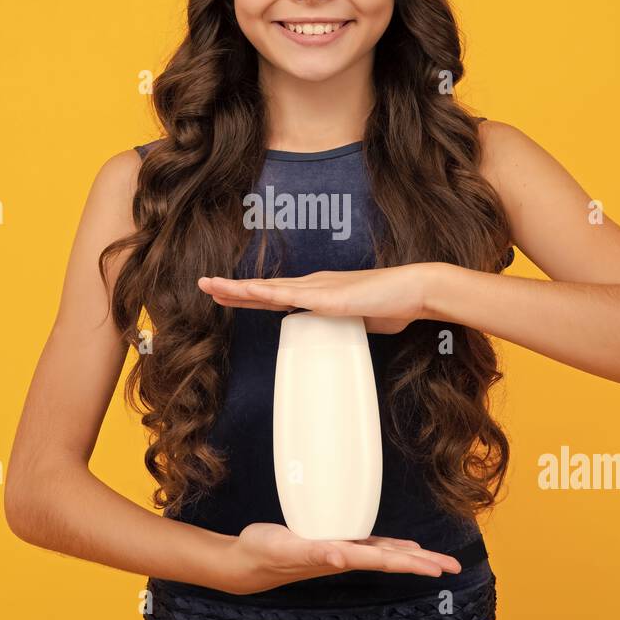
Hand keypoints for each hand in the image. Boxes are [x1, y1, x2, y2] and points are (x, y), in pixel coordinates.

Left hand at [197, 264, 436, 334]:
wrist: (414, 292)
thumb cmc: (393, 305)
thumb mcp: (359, 320)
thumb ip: (343, 324)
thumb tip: (336, 334)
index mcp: (319, 291)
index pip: (277, 294)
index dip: (250, 295)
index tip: (228, 294)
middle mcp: (313, 285)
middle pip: (264, 289)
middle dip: (233, 289)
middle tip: (206, 285)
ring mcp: (317, 288)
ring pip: (268, 288)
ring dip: (238, 288)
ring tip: (211, 285)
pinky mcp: (325, 296)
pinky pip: (287, 295)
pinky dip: (263, 292)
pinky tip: (245, 290)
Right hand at [223, 523, 463, 595]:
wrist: (248, 560)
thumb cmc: (265, 551)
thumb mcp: (287, 547)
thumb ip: (314, 551)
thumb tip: (340, 557)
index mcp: (339, 555)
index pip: (383, 559)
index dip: (412, 562)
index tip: (438, 568)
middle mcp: (345, 555)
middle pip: (391, 559)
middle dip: (423, 563)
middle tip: (453, 566)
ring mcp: (340, 551)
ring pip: (383, 554)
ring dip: (410, 557)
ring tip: (436, 560)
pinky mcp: (332, 542)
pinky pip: (368, 546)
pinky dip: (389, 547)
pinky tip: (399, 548)